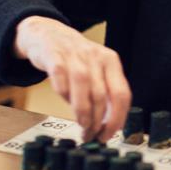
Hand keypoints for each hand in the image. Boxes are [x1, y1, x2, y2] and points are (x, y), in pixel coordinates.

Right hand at [14, 16, 131, 141]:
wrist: (48, 34)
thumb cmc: (75, 58)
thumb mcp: (96, 69)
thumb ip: (104, 91)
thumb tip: (109, 124)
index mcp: (111, 61)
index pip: (122, 94)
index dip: (117, 118)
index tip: (109, 135)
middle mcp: (96, 56)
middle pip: (102, 95)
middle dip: (97, 121)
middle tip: (91, 136)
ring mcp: (75, 54)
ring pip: (83, 88)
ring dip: (82, 113)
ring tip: (81, 128)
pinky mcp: (54, 55)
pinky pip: (60, 77)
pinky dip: (62, 93)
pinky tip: (63, 102)